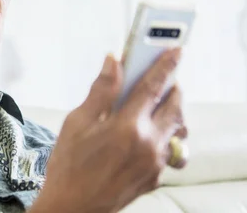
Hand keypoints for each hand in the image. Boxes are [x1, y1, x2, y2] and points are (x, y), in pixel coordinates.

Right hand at [31, 49, 186, 212]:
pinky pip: (170, 150)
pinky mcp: (155, 178)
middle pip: (175, 106)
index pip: (154, 86)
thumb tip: (113, 62)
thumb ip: (101, 90)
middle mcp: (148, 145)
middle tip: (163, 78)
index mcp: (127, 127)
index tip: (177, 49)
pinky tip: (147, 133)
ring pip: (177, 129)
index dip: (166, 64)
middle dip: (173, 87)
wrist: (72, 209)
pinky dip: (165, 135)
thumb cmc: (69, 166)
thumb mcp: (77, 123)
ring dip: (172, 112)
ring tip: (156, 104)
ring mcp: (155, 164)